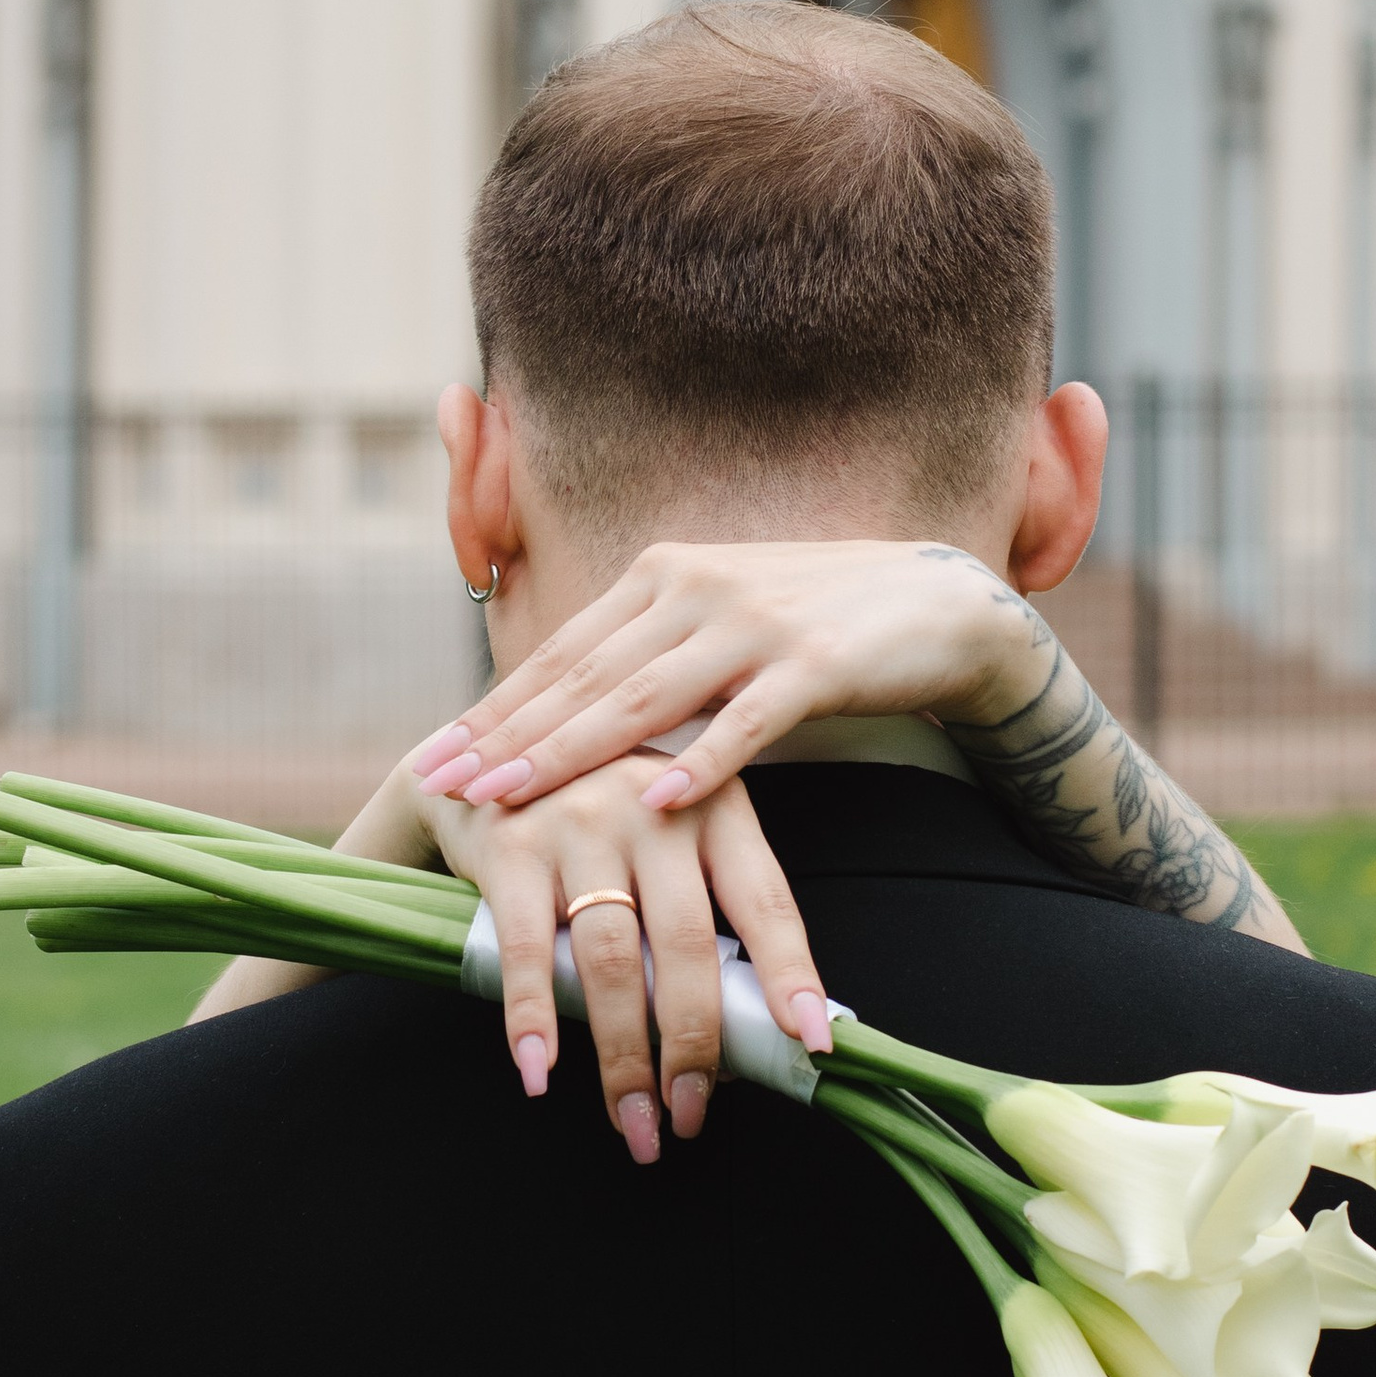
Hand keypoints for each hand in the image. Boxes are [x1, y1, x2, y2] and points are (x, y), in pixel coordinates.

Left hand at [409, 540, 1048, 816]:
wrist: (939, 600)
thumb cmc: (817, 621)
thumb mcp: (718, 620)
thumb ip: (650, 653)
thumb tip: (569, 710)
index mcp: (663, 573)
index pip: (563, 653)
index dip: (496, 707)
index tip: (436, 755)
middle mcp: (696, 587)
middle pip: (585, 678)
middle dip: (507, 736)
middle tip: (444, 784)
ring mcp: (755, 623)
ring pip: (646, 700)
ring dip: (572, 753)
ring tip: (512, 797)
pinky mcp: (816, 662)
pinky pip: (747, 722)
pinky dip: (701, 765)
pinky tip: (654, 803)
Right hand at [416, 756, 832, 1163]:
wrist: (487, 758)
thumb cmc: (603, 823)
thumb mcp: (672, 838)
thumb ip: (705, 911)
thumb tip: (744, 1036)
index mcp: (714, 808)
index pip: (766, 902)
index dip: (790, 974)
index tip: (809, 1042)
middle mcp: (653, 806)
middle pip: (686, 944)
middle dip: (692, 1046)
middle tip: (691, 1116)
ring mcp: (579, 824)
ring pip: (611, 960)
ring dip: (622, 1055)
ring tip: (633, 1120)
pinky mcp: (512, 847)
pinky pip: (526, 949)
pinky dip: (534, 1018)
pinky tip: (540, 1072)